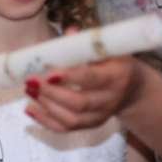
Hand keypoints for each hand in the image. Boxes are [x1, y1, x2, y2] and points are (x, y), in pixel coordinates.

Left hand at [25, 43, 142, 131]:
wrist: (132, 89)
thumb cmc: (113, 63)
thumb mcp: (106, 50)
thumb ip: (85, 44)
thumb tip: (69, 32)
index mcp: (116, 76)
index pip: (91, 79)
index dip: (70, 77)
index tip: (49, 72)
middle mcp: (110, 99)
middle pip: (79, 103)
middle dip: (51, 93)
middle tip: (32, 81)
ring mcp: (101, 116)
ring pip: (72, 119)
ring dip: (46, 106)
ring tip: (29, 91)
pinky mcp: (91, 125)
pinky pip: (67, 129)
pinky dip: (46, 121)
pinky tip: (30, 109)